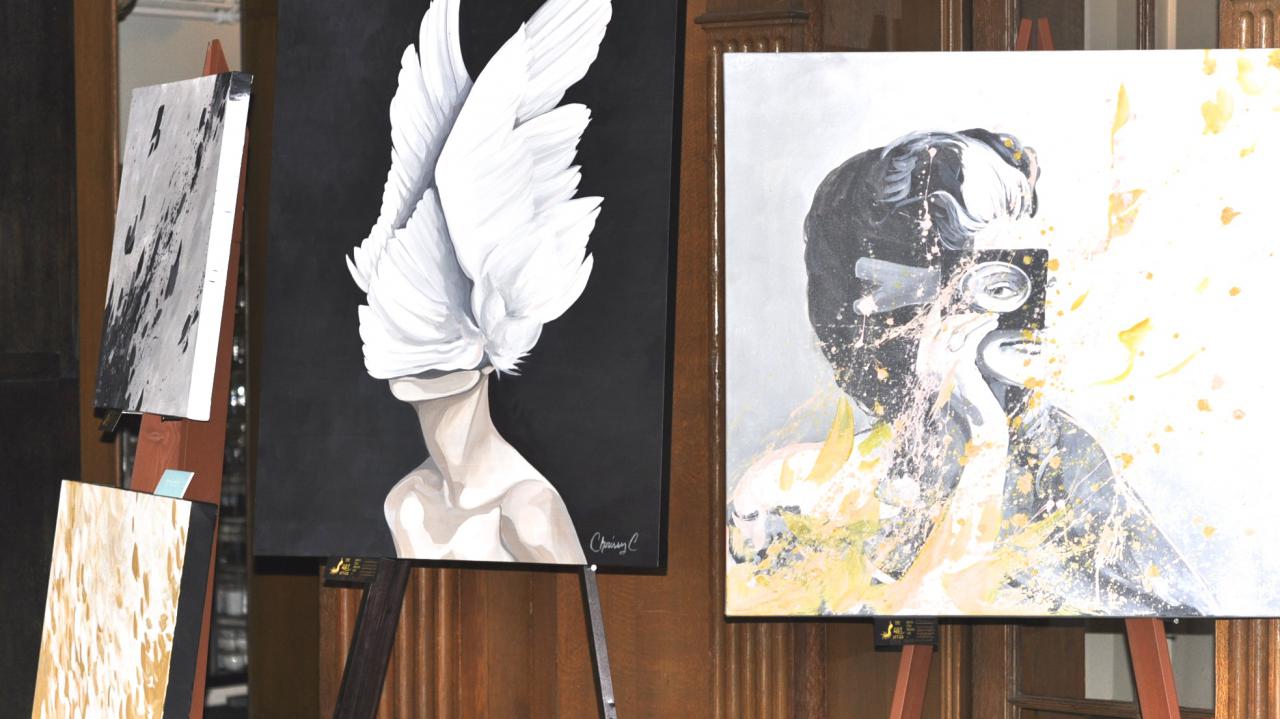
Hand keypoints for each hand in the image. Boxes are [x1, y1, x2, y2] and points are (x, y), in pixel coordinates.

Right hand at [915, 309, 1007, 445]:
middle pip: (940, 329)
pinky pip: (969, 338)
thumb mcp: (953, 380)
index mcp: (922, 370)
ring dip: (974, 320)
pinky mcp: (958, 365)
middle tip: (976, 315)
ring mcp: (941, 366)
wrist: (979, 423)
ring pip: (955, 330)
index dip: (932, 319)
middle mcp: (927, 367)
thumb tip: (952, 336)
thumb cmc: (970, 404)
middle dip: (959, 318)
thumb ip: (947, 361)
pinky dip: (982, 327)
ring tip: (990, 318)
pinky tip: (992, 324)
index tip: (939, 306)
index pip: (925, 337)